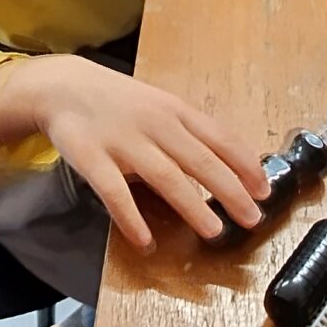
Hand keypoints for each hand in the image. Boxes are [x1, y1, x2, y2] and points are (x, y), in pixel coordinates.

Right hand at [0, 54, 265, 249]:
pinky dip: (131, 219)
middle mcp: (154, 124)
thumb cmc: (118, 101)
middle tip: (252, 218)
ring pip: (165, 176)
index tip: (264, 190)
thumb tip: (230, 163)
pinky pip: (115, 193)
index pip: (220, 137)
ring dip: (192, 206)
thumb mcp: (160, 105)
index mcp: (175, 111)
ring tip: (213, 231)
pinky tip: (144, 241)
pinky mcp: (92, 158)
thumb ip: (190, 131)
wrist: (61, 85)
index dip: (246, 165)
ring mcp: (123, 141)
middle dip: (230, 190)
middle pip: (200, 160)